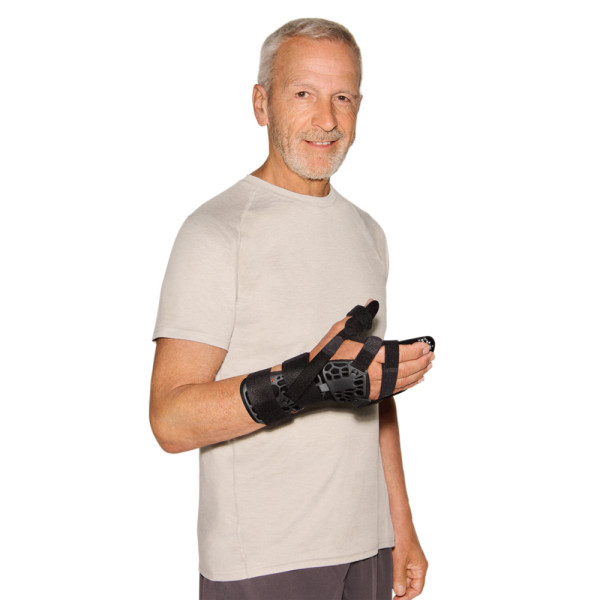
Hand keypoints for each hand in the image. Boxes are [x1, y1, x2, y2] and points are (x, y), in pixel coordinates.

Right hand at [310, 300, 434, 399]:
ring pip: (403, 380)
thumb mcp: (342, 330)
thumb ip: (360, 317)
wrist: (315, 379)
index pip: (399, 353)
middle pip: (405, 368)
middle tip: (430, 355)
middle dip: (421, 361)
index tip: (425, 346)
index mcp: (369, 355)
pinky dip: (408, 384)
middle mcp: (374, 372)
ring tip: (428, 366)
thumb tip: (372, 302)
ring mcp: (374, 386)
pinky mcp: (372, 394)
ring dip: (418, 373)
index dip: (415, 350)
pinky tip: (416, 379)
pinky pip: (396, 390)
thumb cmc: (327, 355)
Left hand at [392, 520, 427, 598]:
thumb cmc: (402, 536)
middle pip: (410, 584)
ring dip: (396, 580)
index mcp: (420, 567)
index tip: (395, 599)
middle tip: (388, 592)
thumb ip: (399, 577)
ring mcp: (409, 560)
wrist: (397, 519)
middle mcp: (416, 565)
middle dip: (400, 588)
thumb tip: (399, 592)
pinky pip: (398, 568)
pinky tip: (386, 572)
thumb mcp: (399, 559)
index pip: (417, 589)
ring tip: (386, 581)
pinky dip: (393, 572)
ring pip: (403, 576)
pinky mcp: (402, 554)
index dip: (407, 596)